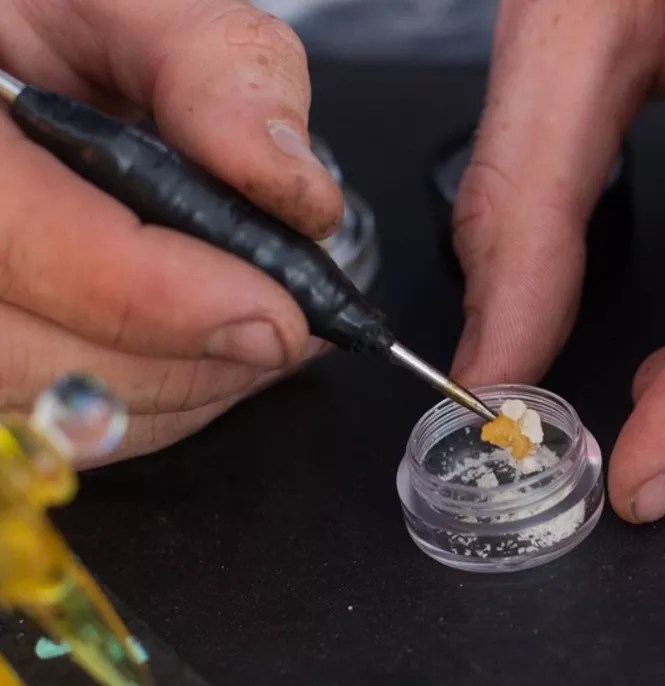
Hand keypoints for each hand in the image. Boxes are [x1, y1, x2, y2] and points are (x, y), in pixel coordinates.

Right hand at [0, 0, 341, 465]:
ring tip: (255, 332)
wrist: (5, 56)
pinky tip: (195, 348)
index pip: (22, 246)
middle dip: (187, 364)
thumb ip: (216, 70)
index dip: (162, 300)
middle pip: (31, 359)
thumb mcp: (120, 3)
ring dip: (177, 391)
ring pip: (45, 410)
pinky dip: (144, 401)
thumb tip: (296, 192)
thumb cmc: (38, 18)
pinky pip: (49, 420)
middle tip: (288, 330)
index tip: (280, 314)